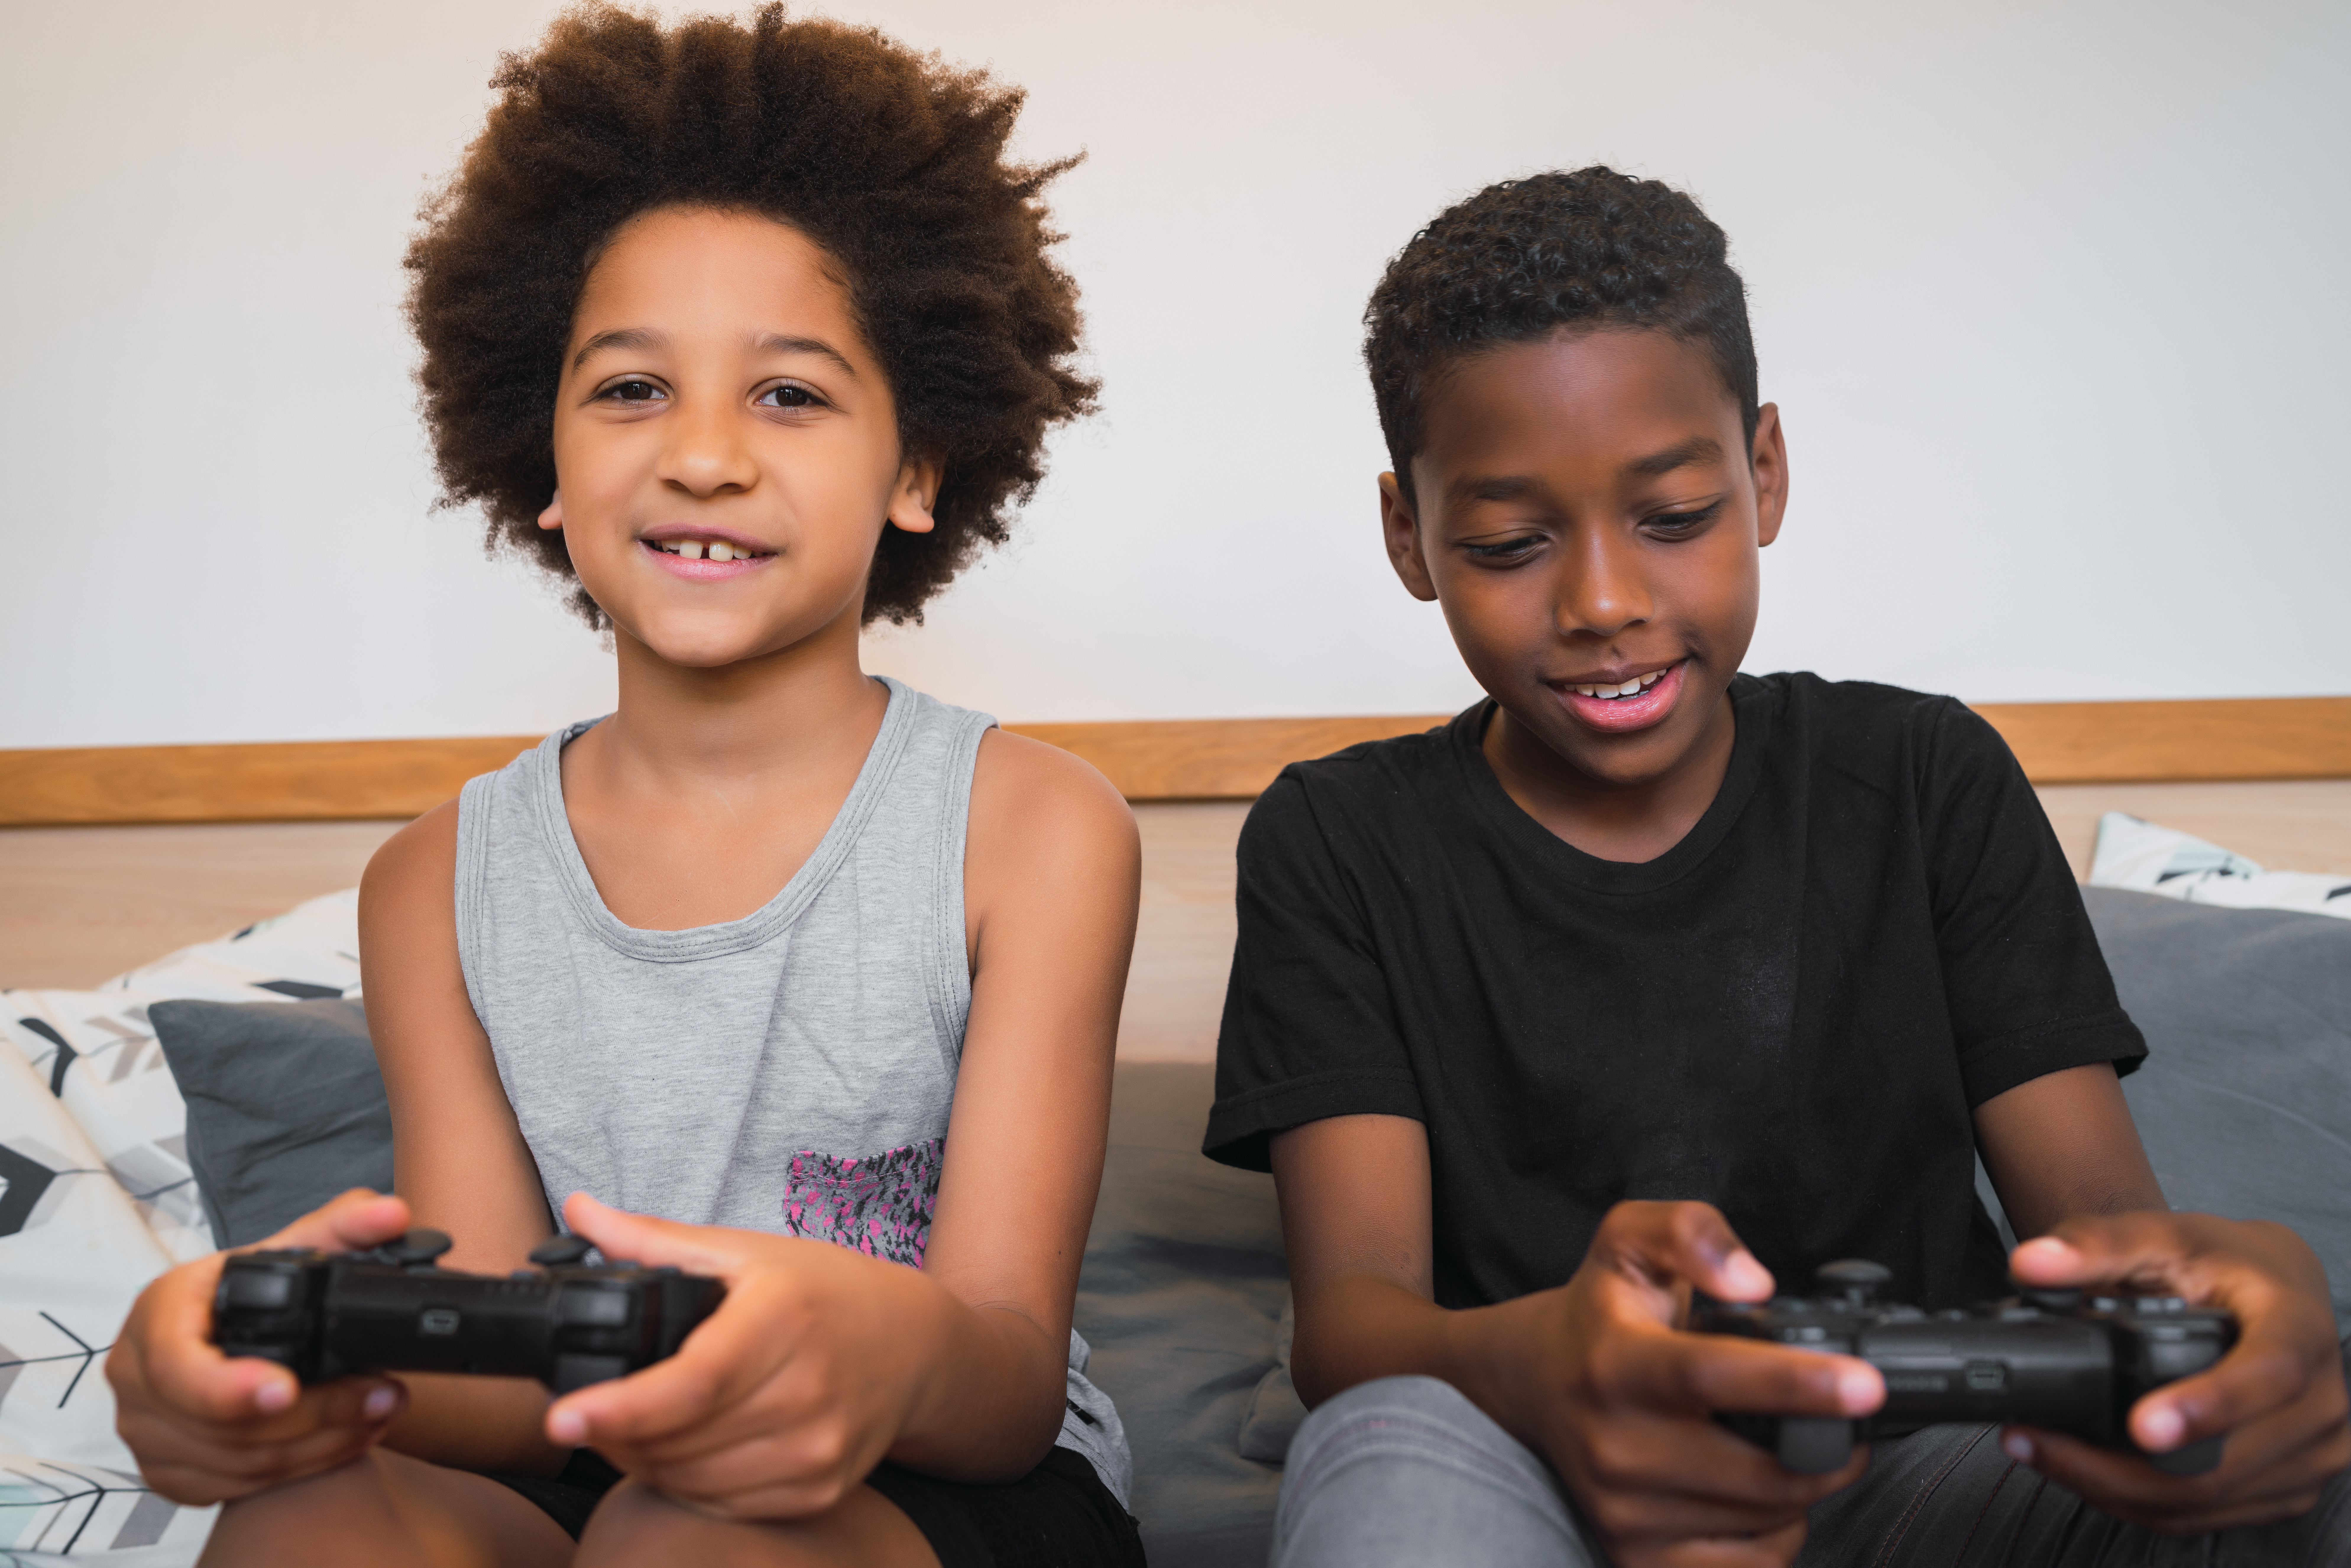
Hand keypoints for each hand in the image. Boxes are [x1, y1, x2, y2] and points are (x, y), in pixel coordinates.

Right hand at [106, 1189, 412, 1504]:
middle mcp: (137, 1378)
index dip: (229, 1387)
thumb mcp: (289, 1248)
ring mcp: (147, 1432)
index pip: (177, 1367)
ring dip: (321, 1444)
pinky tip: (346, 1440)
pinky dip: (299, 1469)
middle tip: (381, 1395)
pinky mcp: (170, 1472)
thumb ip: (344, 1227)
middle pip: (222, 1425)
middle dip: (315, 1415)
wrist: (219, 1327)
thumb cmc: (246, 1288)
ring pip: (238, 1463)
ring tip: (379, 1411)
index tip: (286, 1390)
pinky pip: (235, 1488)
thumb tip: (390, 1215)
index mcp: (157, 1316)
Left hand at [542, 1192, 948, 1520]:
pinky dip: (688, 1485)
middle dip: (615, 1433)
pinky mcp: (820, 1487)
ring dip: (644, 1461)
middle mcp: (807, 1390)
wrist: (914, 1343)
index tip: (561, 1419)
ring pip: (695, 1480)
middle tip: (588, 1413)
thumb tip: (580, 1212)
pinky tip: (681, 1451)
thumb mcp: (745, 1252)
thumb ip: (655, 1240)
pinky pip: (726, 1505)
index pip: (691, 1383)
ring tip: (630, 1428)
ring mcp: (818, 1446)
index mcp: (782, 1320)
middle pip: (680, 1440)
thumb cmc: (825, 1291)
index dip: (620, 1407)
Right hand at [1523, 1201, 1884, 1566]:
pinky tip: (1761, 1495)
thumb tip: (1753, 1281)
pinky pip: (1751, 1566)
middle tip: (1849, 1418)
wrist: (1531, 1383)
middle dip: (1832, 1449)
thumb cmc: (1598, 1312)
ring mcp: (1623, 1513)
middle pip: (1763, 1470)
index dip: (1796, 1382)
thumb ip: (1688, 1232)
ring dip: (1804, 1487)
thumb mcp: (1628, 1239)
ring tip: (1789, 1446)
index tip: (1866, 1385)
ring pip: (1765, 1520)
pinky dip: (1778, 1534)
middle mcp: (1614, 1446)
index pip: (1712, 1376)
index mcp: (1615, 1363)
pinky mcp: (1635, 1559)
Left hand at [2003, 1212, 2350, 1532]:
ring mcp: (2310, 1453)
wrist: (2273, 1286)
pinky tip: (2087, 1474)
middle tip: (2034, 1440)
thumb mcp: (2167, 1236)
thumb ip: (2099, 1244)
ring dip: (2115, 1489)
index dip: (2207, 1406)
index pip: (2269, 1376)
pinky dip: (2140, 1502)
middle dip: (2116, 1464)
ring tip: (2042, 1453)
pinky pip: (2208, 1515)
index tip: (2141, 1426)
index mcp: (2301, 1332)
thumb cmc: (2228, 1262)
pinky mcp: (2287, 1485)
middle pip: (2224, 1464)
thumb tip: (2034, 1262)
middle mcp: (2320, 1402)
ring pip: (2207, 1501)